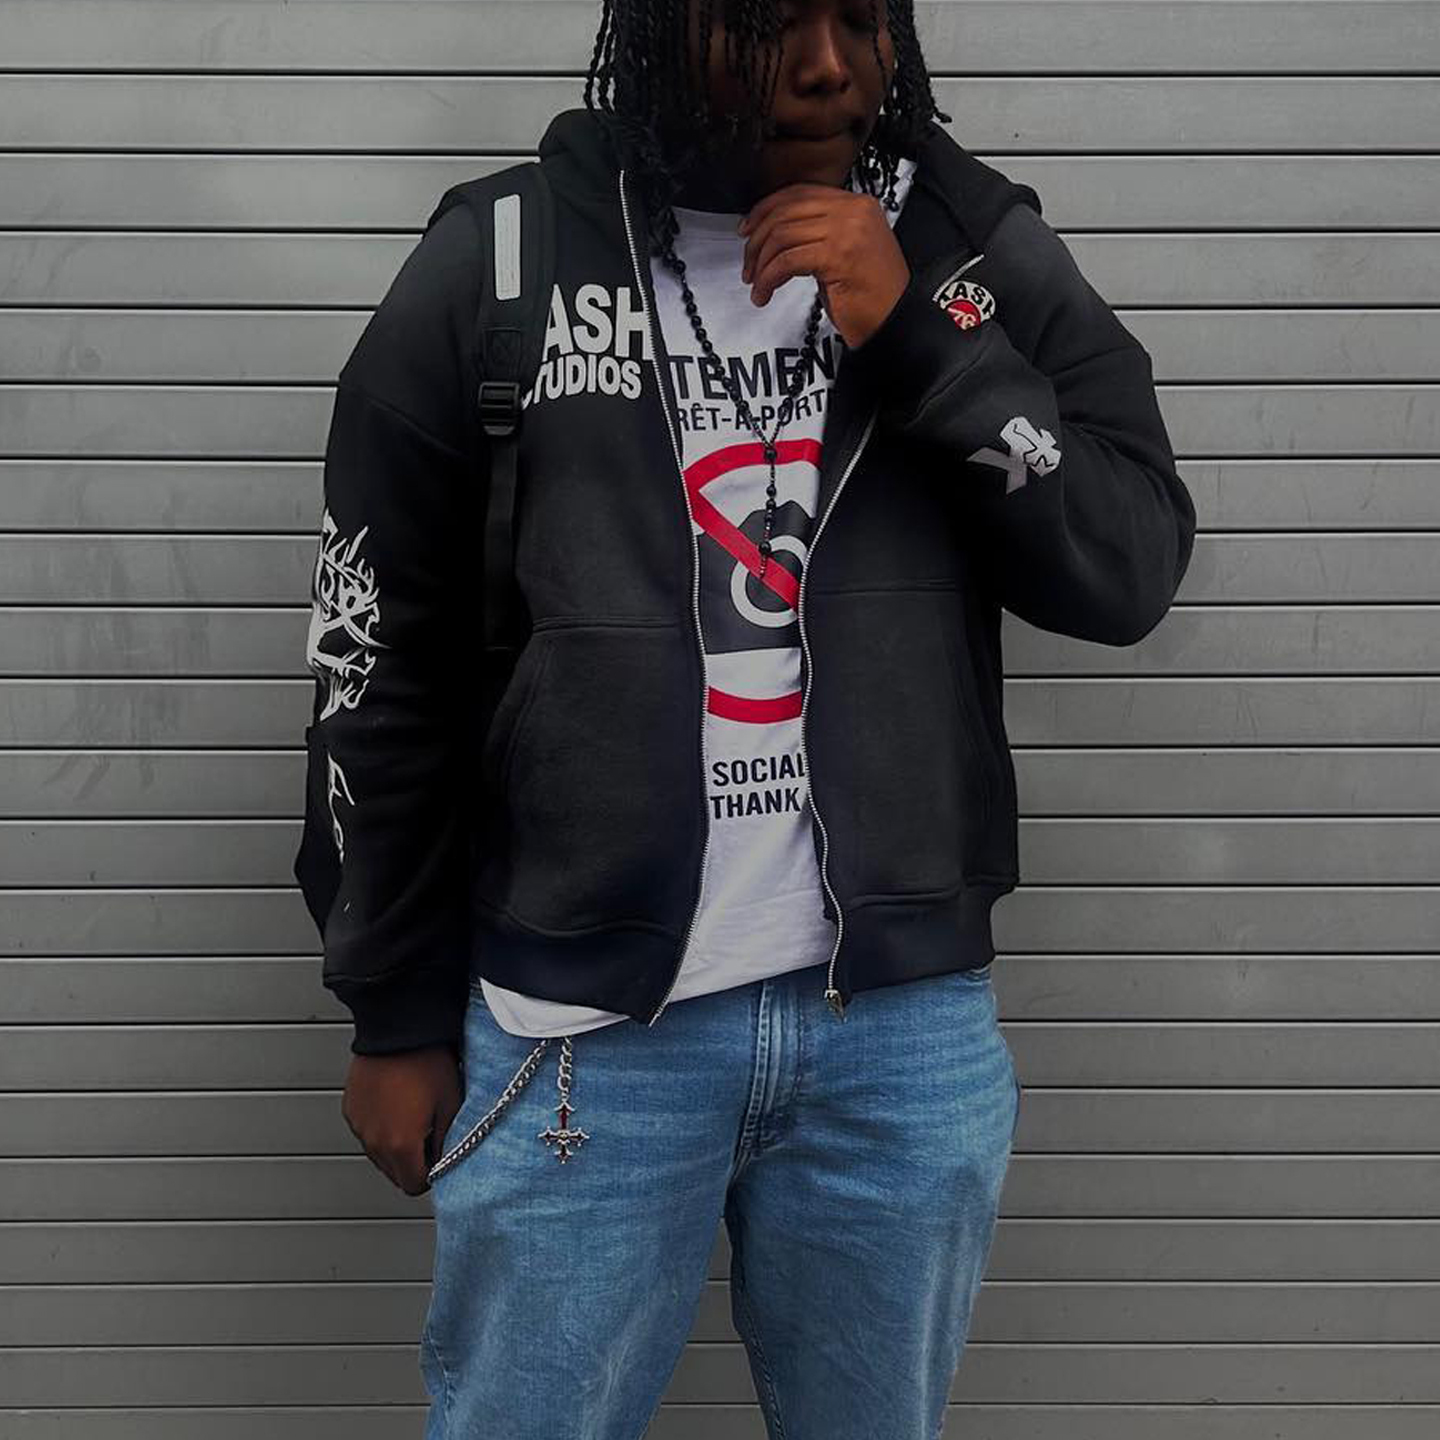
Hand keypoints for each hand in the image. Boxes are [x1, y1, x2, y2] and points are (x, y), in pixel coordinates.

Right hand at [341, 1044, 463, 1195]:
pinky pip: (367, 1132)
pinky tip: (397, 1104)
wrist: (399, 1028)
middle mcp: (374, 1141)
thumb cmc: (428, 1062)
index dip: (431, 1175)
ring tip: (414, 1115)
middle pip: (395, 1174)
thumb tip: (447, 1161)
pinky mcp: (351, 1109)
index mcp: (400, 1145)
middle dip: (413, 1163)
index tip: (440, 1157)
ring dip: (396, 1146)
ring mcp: (359, 1125)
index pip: (414, 1186)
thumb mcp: (451, 1104)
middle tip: (431, 1135)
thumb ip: (448, 1142)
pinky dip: (381, 1128)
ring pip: (379, 1155)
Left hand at [738, 182, 910, 349]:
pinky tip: (765, 292)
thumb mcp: (846, 252)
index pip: (800, 193)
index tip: (749, 229)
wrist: (897, 321)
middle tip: (748, 263)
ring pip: (782, 235)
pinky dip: (768, 278)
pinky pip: (787, 261)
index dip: (767, 209)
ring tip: (757, 283)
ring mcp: (846, 231)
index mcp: (857, 204)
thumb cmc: (873, 296)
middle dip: (757, 240)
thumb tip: (778, 231)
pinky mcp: (837, 256)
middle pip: (787, 211)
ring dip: (760, 263)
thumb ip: (820, 233)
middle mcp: (853, 211)